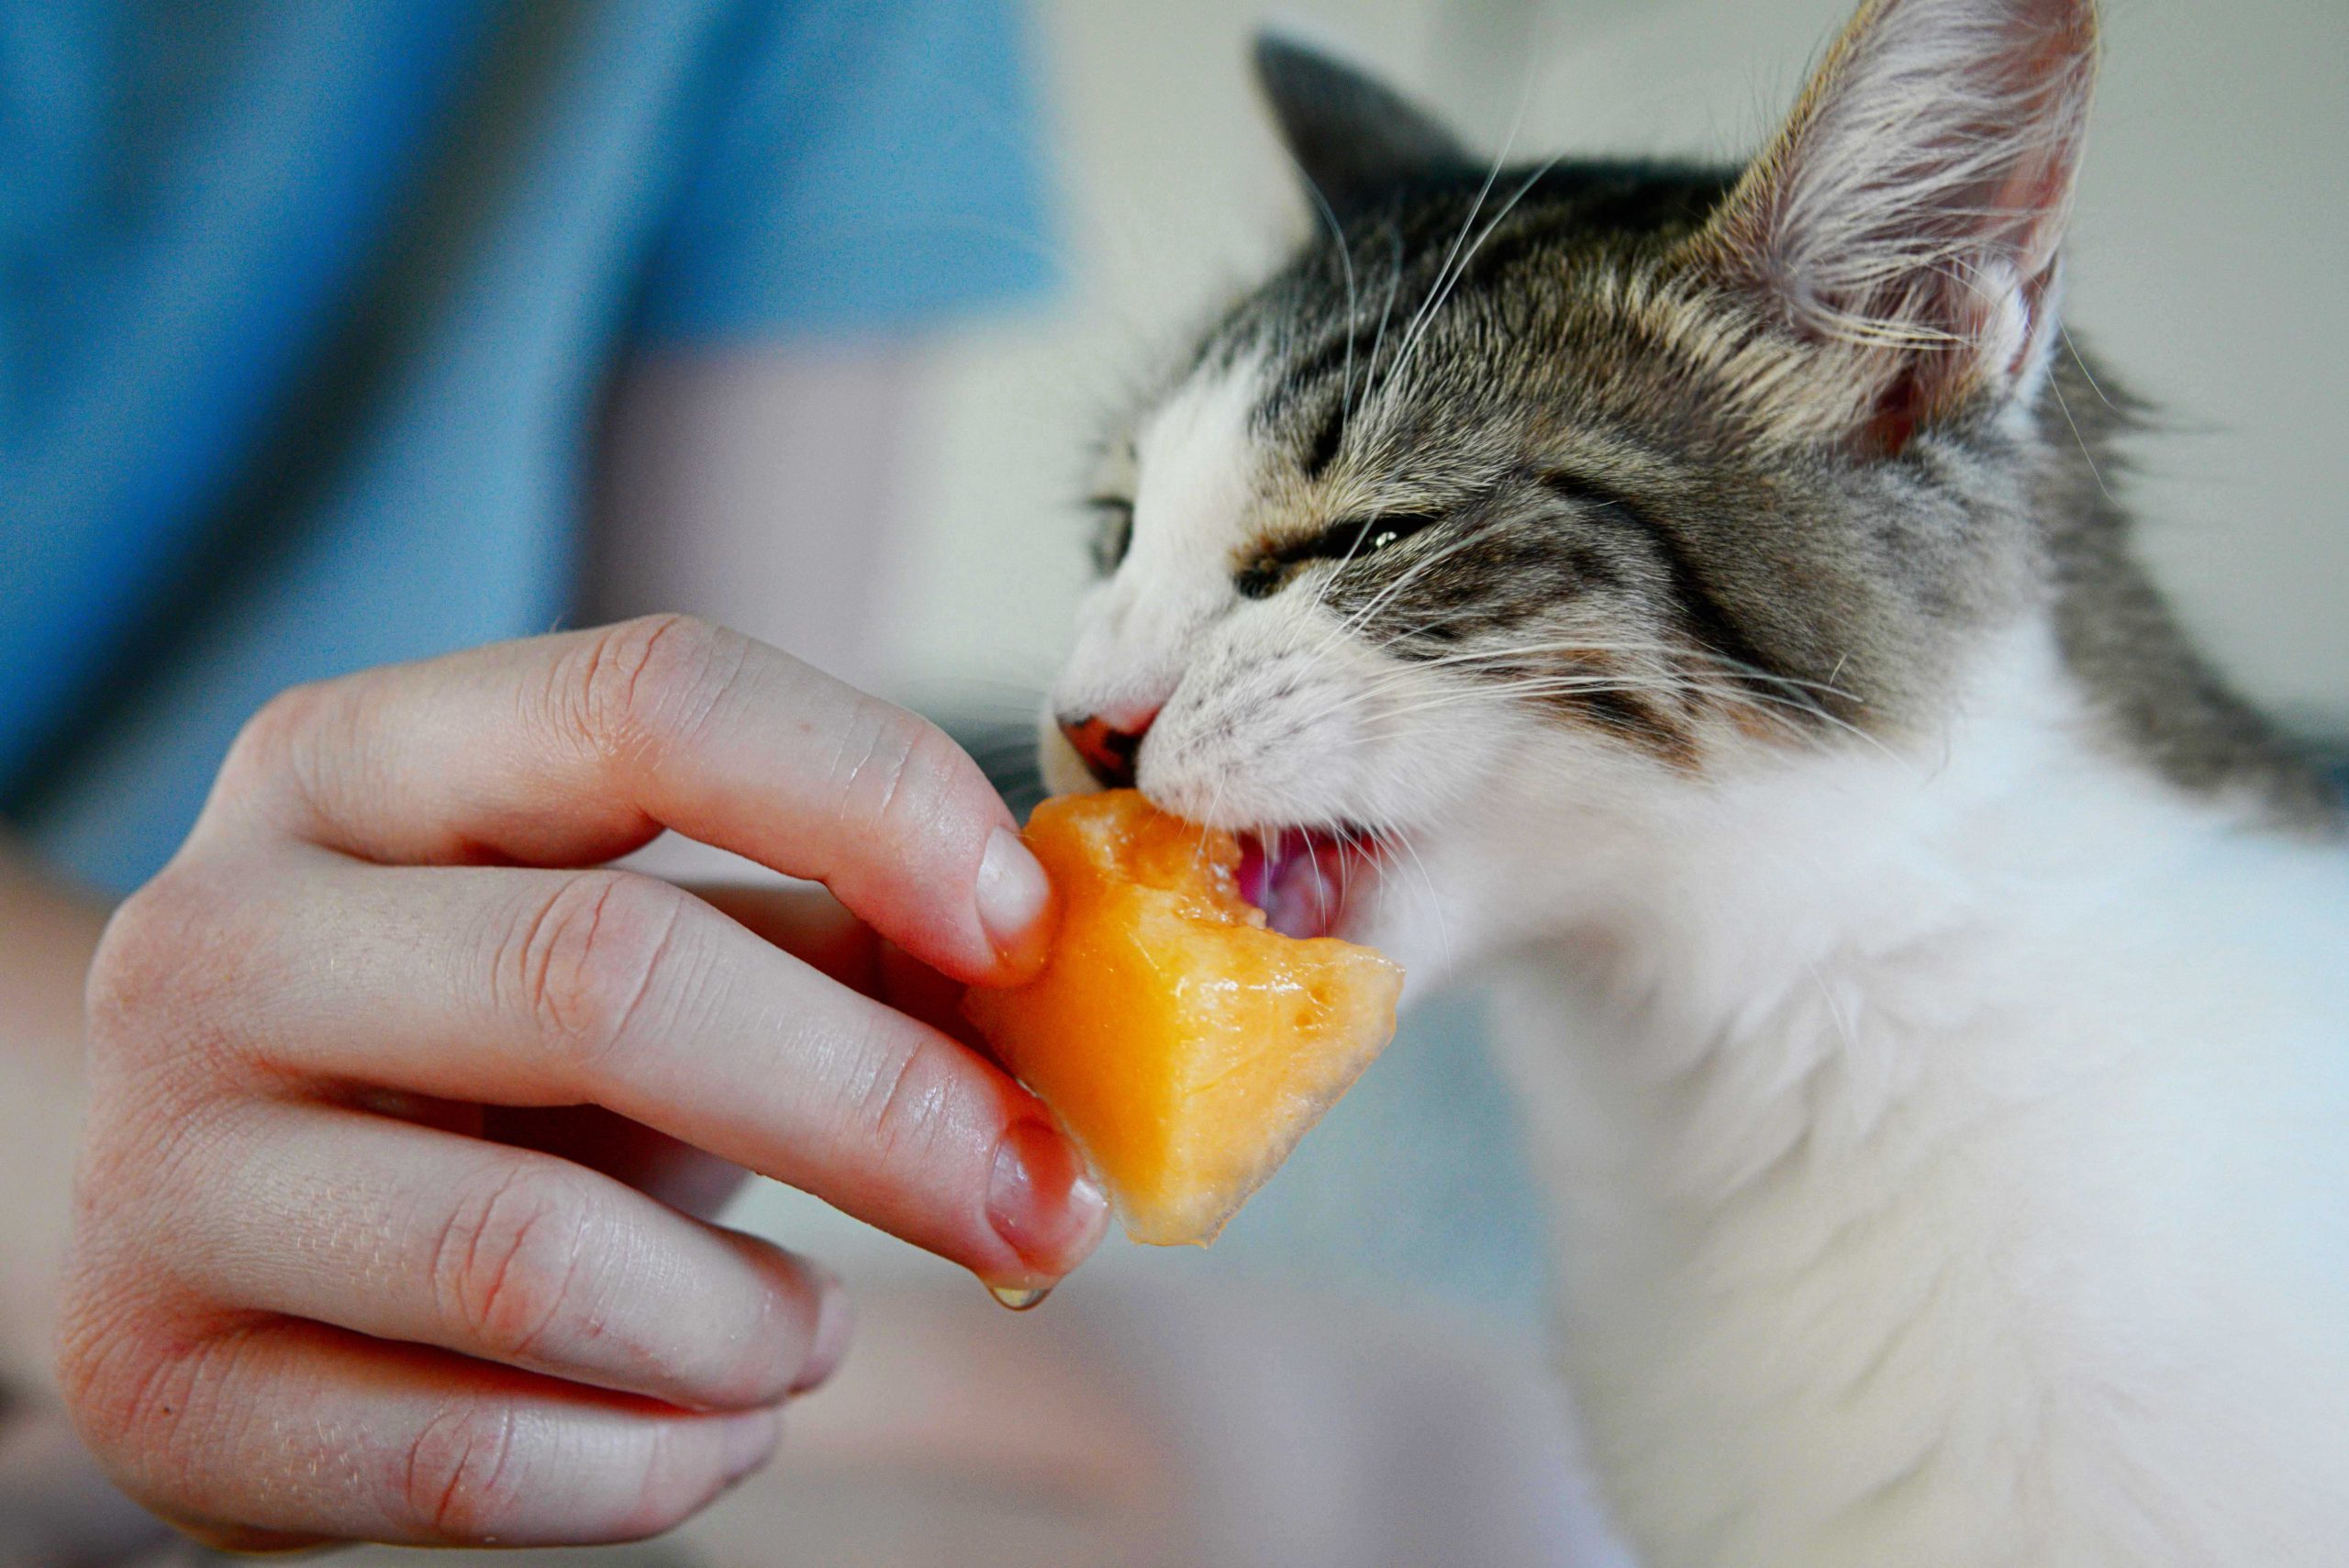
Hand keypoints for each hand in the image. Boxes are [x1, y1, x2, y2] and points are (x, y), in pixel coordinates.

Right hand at [57, 616, 1104, 1549]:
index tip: (1027, 933)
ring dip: (756, 1322)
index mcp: (355, 762)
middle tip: (1045, 1207)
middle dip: (882, 1110)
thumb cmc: (479, 1056)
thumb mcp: (636, 944)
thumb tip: (1062, 998)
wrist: (207, 1211)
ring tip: (812, 1334)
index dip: (875, 798)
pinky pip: (473, 1457)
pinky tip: (715, 1425)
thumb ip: (835, 937)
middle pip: (604, 977)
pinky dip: (663, 1463)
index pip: (647, 699)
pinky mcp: (159, 1386)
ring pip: (532, 1255)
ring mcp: (161, 1171)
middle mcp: (219, 936)